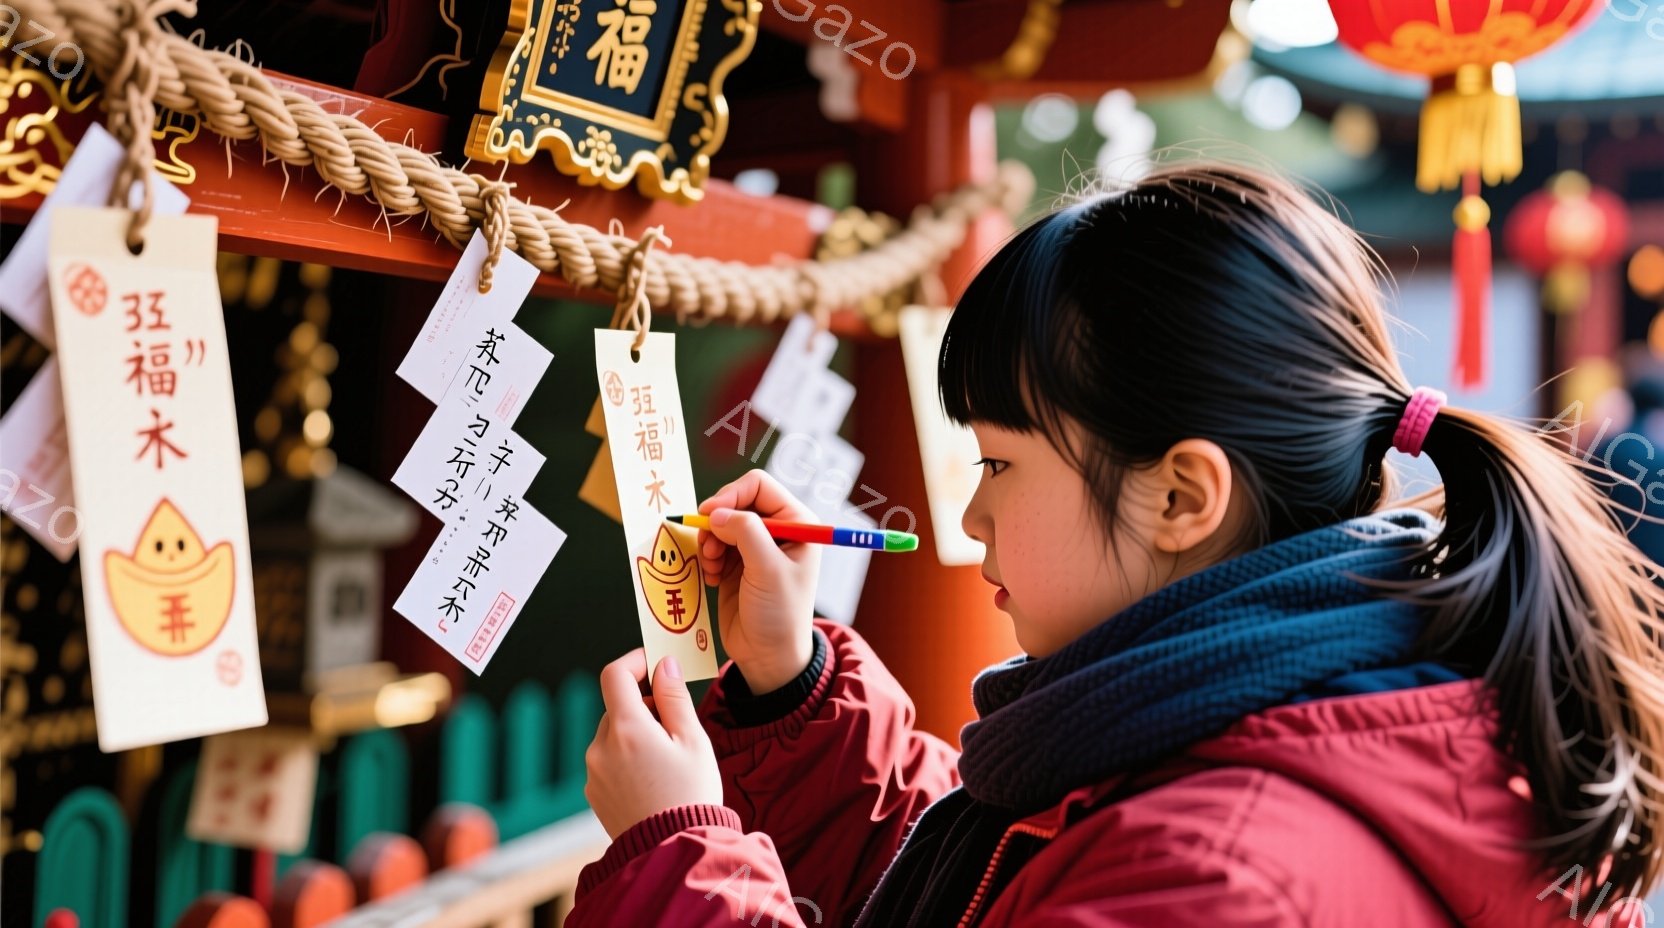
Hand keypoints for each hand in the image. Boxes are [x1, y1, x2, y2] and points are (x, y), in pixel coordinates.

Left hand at [584, 650, 722, 840]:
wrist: (673, 850)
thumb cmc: (690, 795)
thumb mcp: (693, 740)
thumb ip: (675, 697)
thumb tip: (664, 665)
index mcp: (626, 729)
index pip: (614, 675)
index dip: (634, 661)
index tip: (654, 662)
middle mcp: (601, 747)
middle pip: (616, 707)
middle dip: (643, 705)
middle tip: (676, 723)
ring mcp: (593, 772)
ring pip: (613, 735)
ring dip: (636, 733)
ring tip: (668, 759)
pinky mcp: (594, 793)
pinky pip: (608, 760)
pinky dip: (627, 757)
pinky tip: (653, 779)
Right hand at [696, 469, 819, 693]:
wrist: (768, 656)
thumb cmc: (780, 615)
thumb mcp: (768, 570)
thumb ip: (746, 533)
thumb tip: (718, 512)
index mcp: (797, 522)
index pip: (758, 485)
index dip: (731, 495)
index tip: (711, 516)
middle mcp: (776, 529)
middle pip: (735, 501)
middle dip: (716, 522)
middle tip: (709, 548)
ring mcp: (754, 546)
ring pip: (719, 522)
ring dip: (709, 541)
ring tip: (712, 566)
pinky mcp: (735, 563)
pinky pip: (712, 544)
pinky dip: (706, 557)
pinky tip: (713, 578)